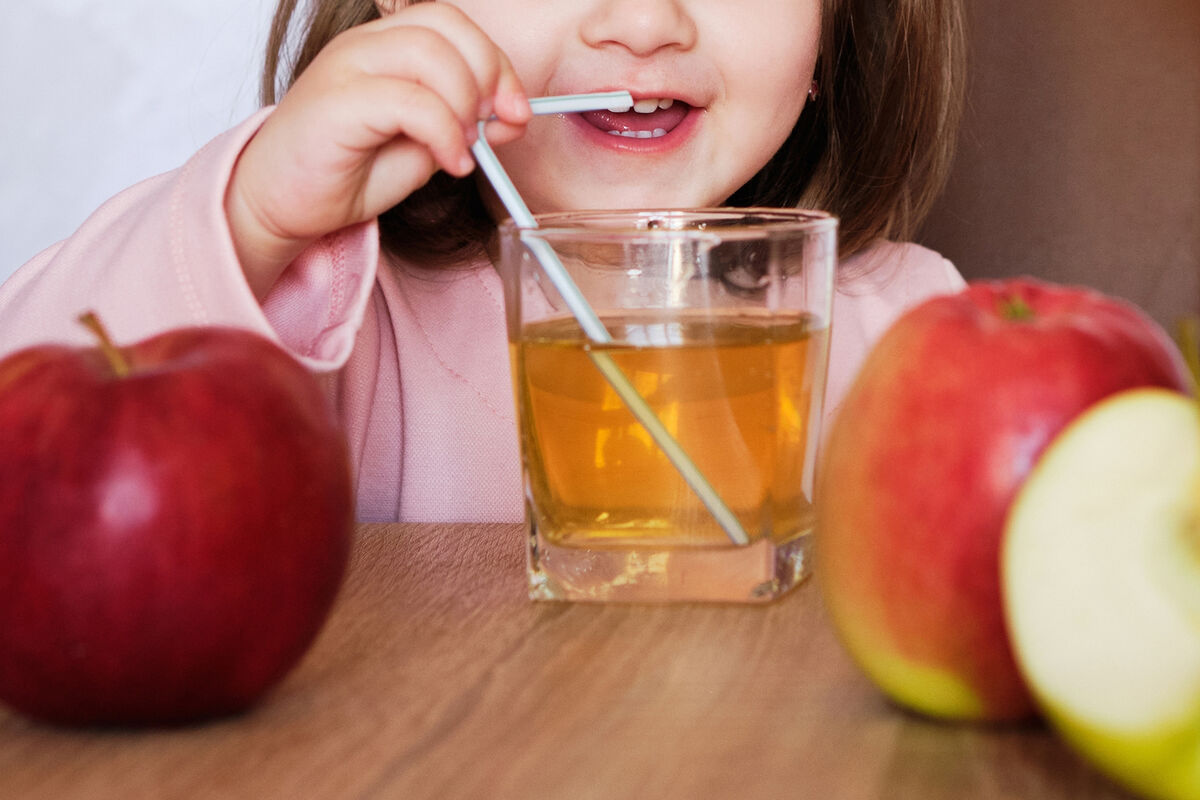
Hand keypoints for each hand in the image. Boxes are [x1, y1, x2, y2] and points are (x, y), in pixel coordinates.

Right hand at [225, 4, 530, 298]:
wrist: (279, 205)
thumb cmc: (344, 173)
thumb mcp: (422, 149)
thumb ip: (462, 126)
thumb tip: (511, 117)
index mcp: (384, 46)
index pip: (453, 24)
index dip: (496, 62)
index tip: (516, 110)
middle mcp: (363, 45)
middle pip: (447, 27)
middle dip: (489, 78)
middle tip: (495, 129)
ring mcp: (346, 67)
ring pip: (432, 55)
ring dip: (465, 107)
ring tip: (463, 151)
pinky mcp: (336, 102)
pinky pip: (411, 101)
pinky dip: (445, 133)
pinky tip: (449, 164)